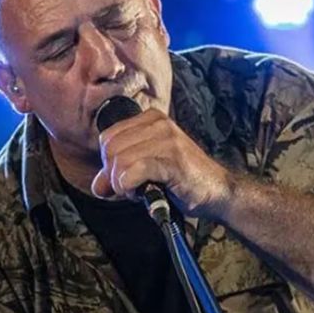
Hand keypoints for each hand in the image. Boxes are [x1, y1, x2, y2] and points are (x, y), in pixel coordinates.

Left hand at [90, 108, 232, 217]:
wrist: (216, 191)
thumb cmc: (182, 180)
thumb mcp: (146, 171)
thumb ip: (119, 174)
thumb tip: (97, 187)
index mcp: (151, 119)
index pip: (108, 137)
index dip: (109, 163)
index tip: (123, 179)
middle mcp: (159, 123)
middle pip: (111, 148)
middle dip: (113, 175)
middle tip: (131, 188)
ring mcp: (167, 139)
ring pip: (120, 160)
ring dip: (122, 184)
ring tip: (140, 190)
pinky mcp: (172, 159)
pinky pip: (134, 170)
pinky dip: (130, 187)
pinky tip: (143, 193)